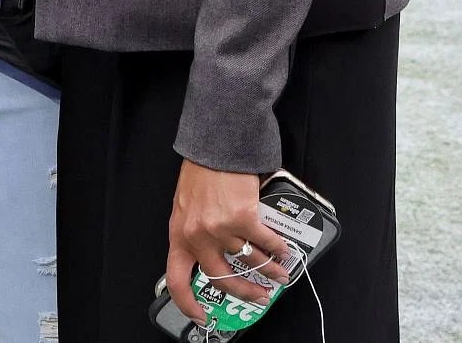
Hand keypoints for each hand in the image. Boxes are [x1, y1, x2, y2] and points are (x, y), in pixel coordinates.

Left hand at [167, 160, 293, 324]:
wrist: (215, 145)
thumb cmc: (201, 172)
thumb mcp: (186, 207)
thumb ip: (195, 233)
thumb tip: (213, 256)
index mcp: (179, 234)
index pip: (176, 279)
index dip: (187, 303)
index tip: (200, 315)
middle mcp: (198, 236)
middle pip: (221, 278)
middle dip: (244, 292)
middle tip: (258, 297)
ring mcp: (220, 228)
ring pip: (249, 261)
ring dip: (269, 270)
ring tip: (281, 273)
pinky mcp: (243, 217)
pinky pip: (265, 242)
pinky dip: (278, 249)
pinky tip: (284, 251)